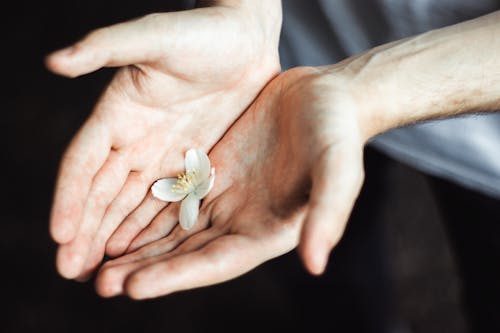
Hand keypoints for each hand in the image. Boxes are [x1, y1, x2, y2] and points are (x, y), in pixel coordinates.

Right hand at [46, 1, 281, 279]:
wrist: (245, 36)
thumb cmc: (202, 29)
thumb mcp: (155, 36)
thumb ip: (106, 48)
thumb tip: (53, 62)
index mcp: (118, 112)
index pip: (83, 163)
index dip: (69, 198)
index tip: (58, 236)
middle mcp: (135, 138)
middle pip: (102, 193)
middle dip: (85, 231)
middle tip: (70, 272)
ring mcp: (163, 152)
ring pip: (131, 204)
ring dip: (113, 237)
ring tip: (99, 273)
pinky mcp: (192, 160)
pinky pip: (167, 200)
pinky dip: (150, 227)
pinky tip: (140, 250)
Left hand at [95, 66, 366, 298]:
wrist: (327, 98)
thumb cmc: (339, 133)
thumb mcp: (338, 170)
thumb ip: (328, 214)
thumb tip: (316, 264)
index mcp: (268, 231)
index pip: (215, 262)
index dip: (176, 277)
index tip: (134, 287)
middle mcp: (241, 221)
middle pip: (186, 254)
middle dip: (145, 269)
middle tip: (102, 283)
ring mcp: (225, 196)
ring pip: (173, 228)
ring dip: (138, 246)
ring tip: (98, 259)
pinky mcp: (212, 171)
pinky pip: (173, 194)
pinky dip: (146, 209)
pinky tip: (117, 216)